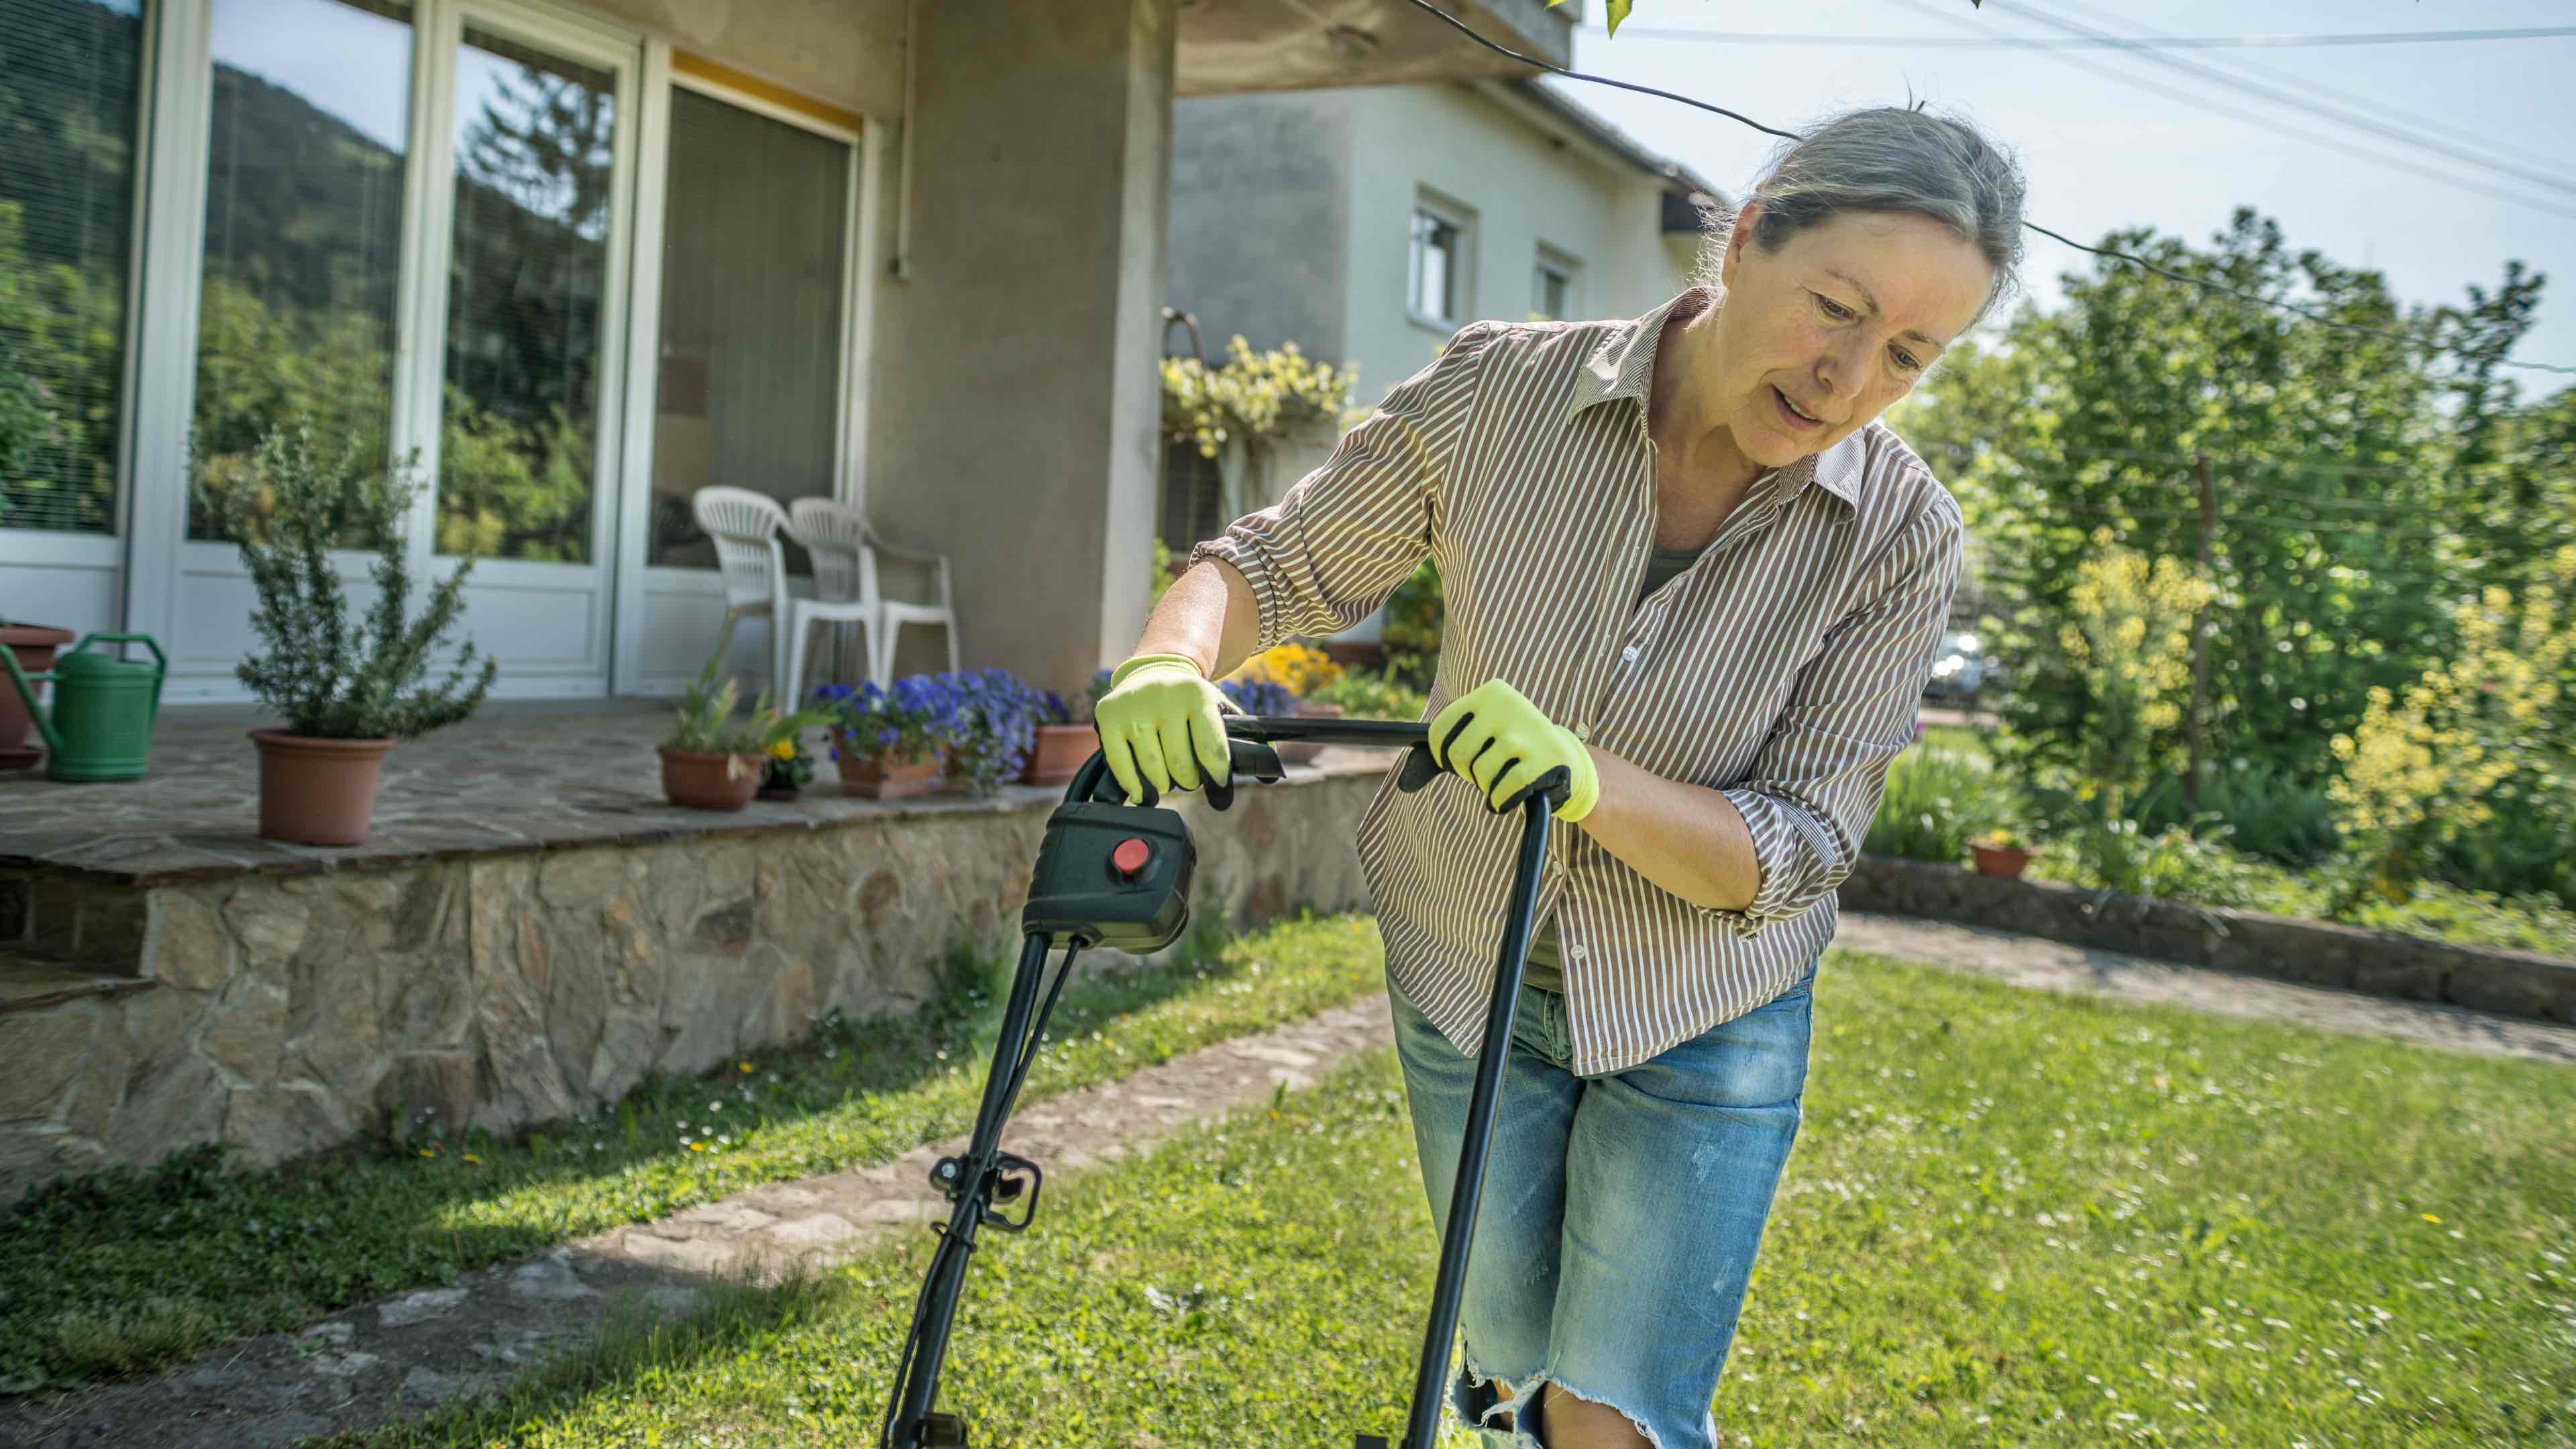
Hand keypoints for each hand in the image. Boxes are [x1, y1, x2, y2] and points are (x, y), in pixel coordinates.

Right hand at [1092, 653, 1231, 804]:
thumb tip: (1270, 774)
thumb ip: (1244, 738)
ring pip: (1152, 768)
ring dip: (1163, 784)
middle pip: (1179, 763)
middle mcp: (1164, 697)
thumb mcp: (1218, 708)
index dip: (1216, 772)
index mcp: (1197, 694)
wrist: (1153, 671)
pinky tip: (1141, 791)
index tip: (1217, 782)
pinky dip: (1133, 785)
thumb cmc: (1190, 703)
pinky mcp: (1109, 715)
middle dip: (1188, 780)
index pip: (1211, 746)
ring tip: (1167, 779)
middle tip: (1189, 779)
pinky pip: (1120, 764)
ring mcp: (1134, 706)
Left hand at [1426, 678, 1599, 821]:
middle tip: (1486, 772)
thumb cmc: (1509, 749)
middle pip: (1460, 755)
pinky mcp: (1547, 759)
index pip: (1440, 732)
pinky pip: (1505, 790)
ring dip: (1489, 788)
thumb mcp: (1478, 738)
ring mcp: (1529, 732)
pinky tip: (1512, 795)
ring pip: (1483, 774)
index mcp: (1490, 693)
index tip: (1457, 761)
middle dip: (1469, 773)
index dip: (1443, 756)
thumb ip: (1441, 753)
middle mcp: (1509, 705)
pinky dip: (1502, 801)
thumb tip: (1403, 782)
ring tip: (1506, 778)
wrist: (1565, 760)